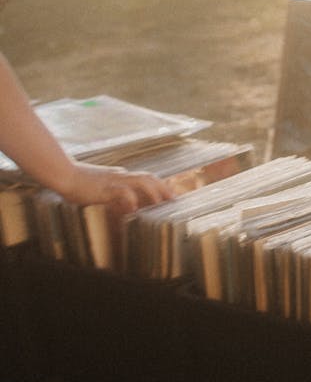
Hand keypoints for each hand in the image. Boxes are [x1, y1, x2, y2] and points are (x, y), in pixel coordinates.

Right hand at [58, 161, 174, 219]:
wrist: (64, 174)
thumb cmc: (81, 183)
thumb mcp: (103, 188)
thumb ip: (116, 194)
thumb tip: (129, 205)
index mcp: (122, 176)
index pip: (146, 178)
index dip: (160, 185)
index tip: (171, 195)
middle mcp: (121, 176)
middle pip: (148, 177)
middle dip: (163, 187)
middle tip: (174, 198)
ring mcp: (113, 181)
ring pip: (139, 181)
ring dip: (153, 191)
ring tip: (162, 201)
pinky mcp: (104, 187)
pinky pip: (120, 191)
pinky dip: (129, 197)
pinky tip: (134, 208)